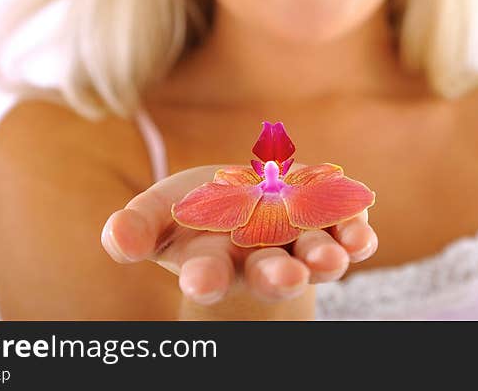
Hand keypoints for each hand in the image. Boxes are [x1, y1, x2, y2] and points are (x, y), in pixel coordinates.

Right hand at [101, 164, 377, 310]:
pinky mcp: (331, 221)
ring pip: (315, 258)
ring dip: (324, 258)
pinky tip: (360, 232)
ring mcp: (299, 242)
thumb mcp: (160, 213)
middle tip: (285, 280)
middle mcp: (261, 259)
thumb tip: (117, 240)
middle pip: (270, 274)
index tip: (200, 281)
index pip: (208, 275)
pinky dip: (357, 234)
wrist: (244, 197)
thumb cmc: (195, 210)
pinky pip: (348, 231)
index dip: (204, 278)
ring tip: (332, 259)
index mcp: (215, 261)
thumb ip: (137, 226)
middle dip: (276, 278)